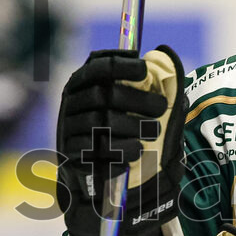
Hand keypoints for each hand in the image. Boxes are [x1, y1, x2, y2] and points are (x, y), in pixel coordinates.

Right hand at [57, 46, 185, 235]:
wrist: (93, 177)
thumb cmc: (115, 133)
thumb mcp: (125, 107)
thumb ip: (142, 85)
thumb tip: (167, 57)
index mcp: (83, 83)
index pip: (99, 65)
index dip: (122, 64)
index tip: (145, 69)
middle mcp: (72, 102)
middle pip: (104, 94)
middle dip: (137, 99)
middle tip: (161, 108)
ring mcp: (68, 128)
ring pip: (102, 121)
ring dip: (133, 126)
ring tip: (154, 133)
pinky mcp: (70, 155)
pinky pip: (95, 150)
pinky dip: (120, 151)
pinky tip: (136, 153)